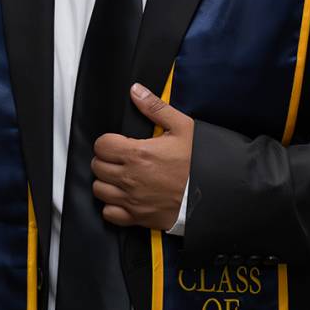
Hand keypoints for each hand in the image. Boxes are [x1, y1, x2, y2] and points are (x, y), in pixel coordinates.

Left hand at [91, 83, 193, 229]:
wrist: (212, 192)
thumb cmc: (198, 161)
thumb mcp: (182, 127)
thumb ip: (155, 107)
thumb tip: (136, 91)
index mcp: (137, 153)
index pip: (101, 145)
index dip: (108, 142)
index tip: (118, 143)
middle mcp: (130, 178)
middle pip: (98, 166)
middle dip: (106, 160)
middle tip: (120, 158)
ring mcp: (132, 200)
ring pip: (99, 189)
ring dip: (107, 182)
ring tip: (121, 176)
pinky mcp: (137, 218)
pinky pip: (109, 213)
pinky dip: (112, 206)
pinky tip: (123, 197)